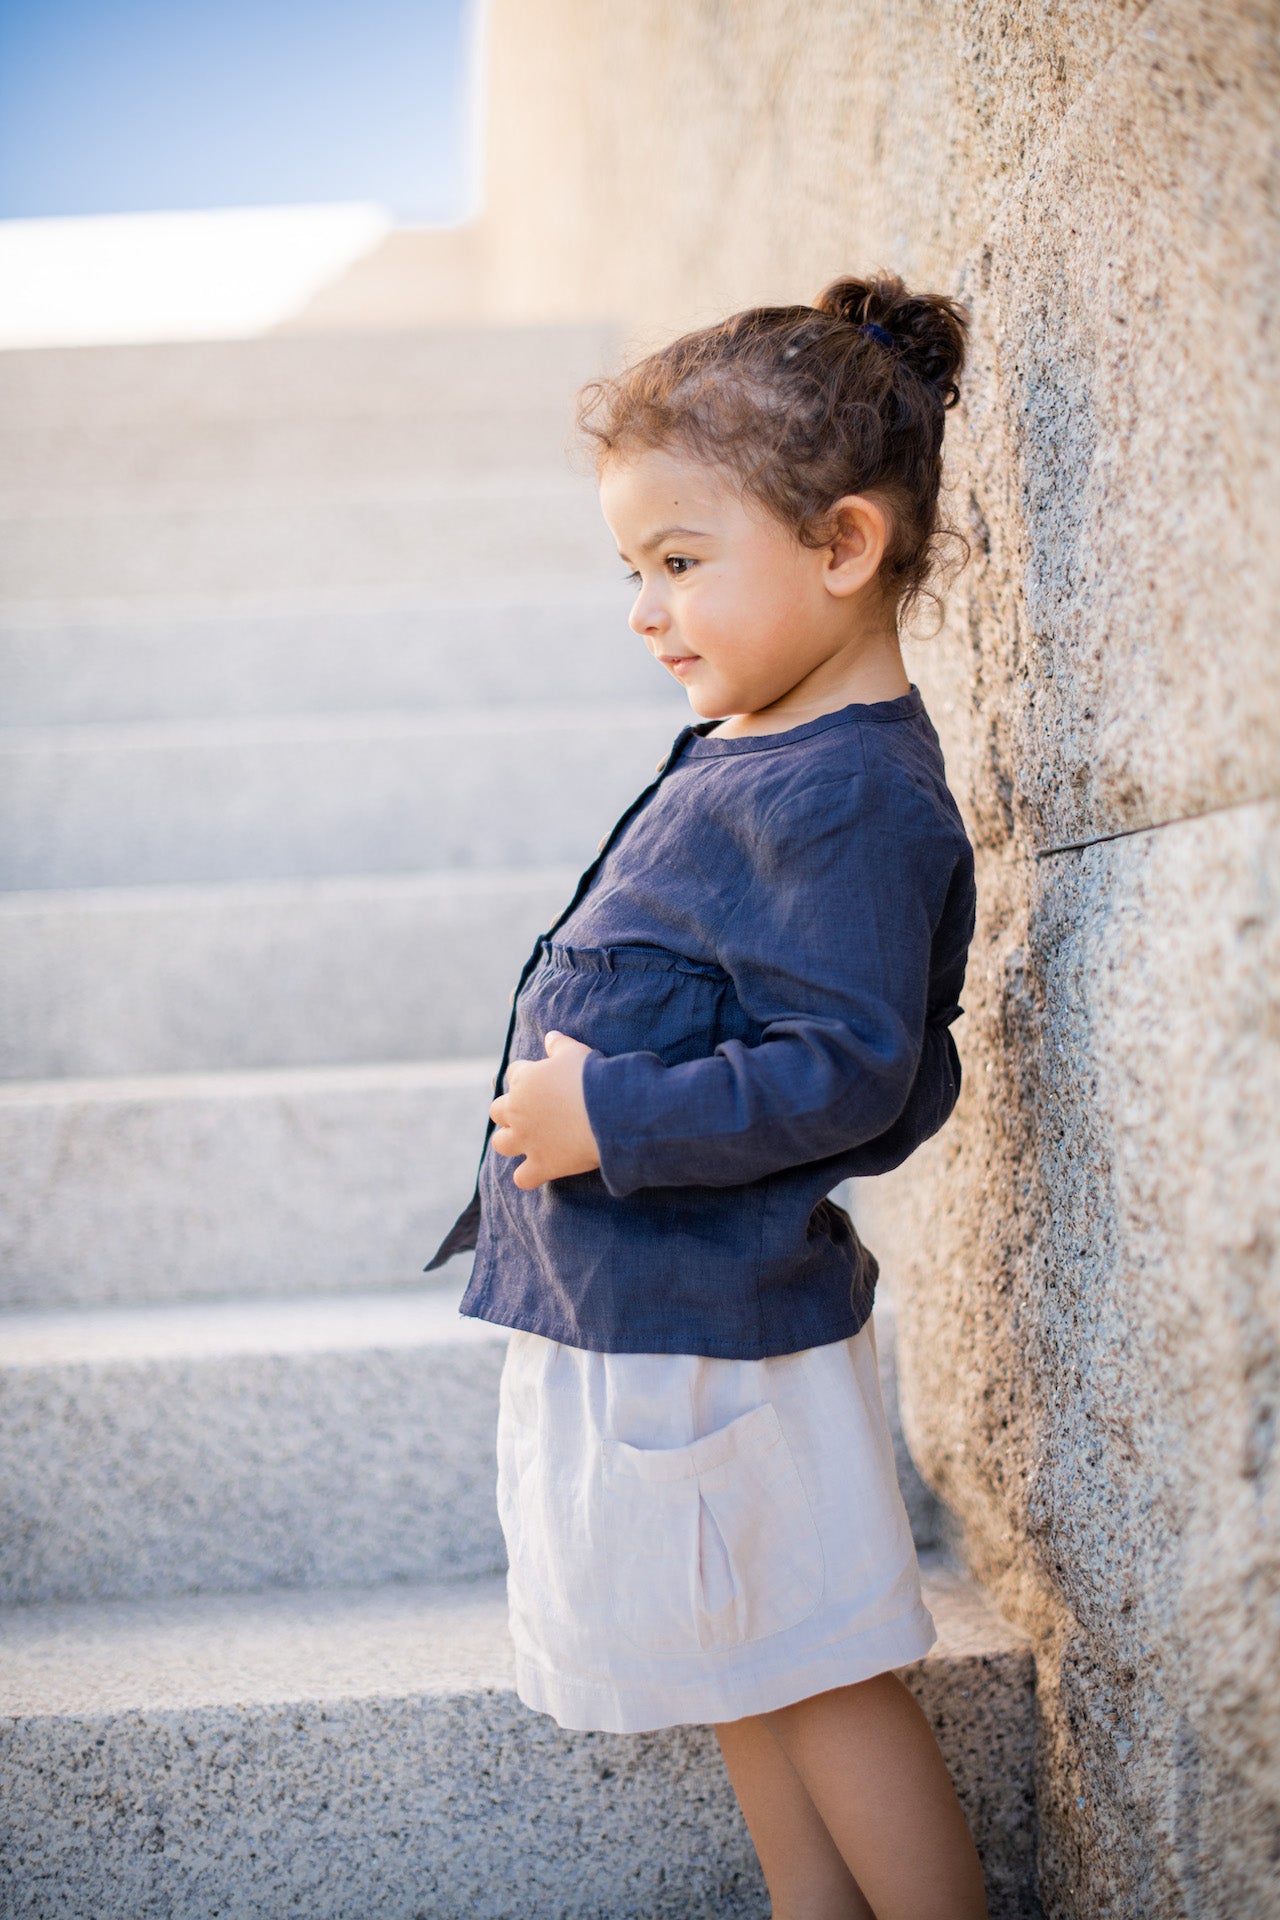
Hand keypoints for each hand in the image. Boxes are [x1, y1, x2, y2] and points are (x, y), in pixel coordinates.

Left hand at [489, 1031, 600, 1188]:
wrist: (608, 1110)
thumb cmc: (592, 1077)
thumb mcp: (575, 1052)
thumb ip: (559, 1045)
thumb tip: (550, 1037)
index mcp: (524, 1080)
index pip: (514, 1074)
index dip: (526, 1077)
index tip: (541, 1081)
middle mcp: (518, 1111)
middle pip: (497, 1110)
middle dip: (510, 1111)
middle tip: (531, 1113)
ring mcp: (527, 1139)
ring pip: (501, 1144)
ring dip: (510, 1142)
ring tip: (527, 1141)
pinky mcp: (541, 1164)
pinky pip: (522, 1178)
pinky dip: (528, 1177)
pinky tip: (539, 1172)